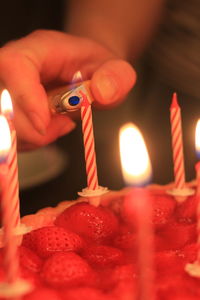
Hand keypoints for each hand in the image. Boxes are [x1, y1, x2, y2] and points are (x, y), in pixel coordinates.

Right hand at [0, 30, 135, 149]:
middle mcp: (17, 67)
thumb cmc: (98, 69)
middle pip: (4, 101)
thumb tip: (101, 92)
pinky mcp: (13, 109)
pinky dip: (31, 142)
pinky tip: (52, 129)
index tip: (45, 123)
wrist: (88, 73)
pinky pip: (13, 134)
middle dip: (31, 128)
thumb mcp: (116, 69)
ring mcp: (11, 89)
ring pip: (5, 122)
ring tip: (61, 125)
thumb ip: (116, 76)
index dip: (25, 97)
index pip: (15, 66)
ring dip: (33, 137)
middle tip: (64, 125)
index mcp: (40, 49)